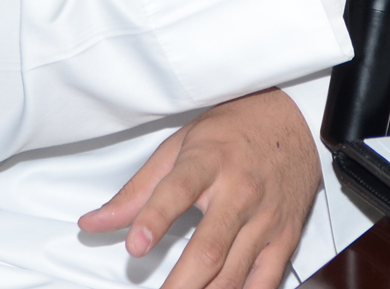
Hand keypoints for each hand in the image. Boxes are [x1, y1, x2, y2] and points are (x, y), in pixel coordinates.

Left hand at [78, 89, 320, 288]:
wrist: (297, 118)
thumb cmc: (234, 130)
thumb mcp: (180, 145)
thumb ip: (137, 191)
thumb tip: (91, 224)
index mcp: (210, 161)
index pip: (180, 191)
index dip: (156, 218)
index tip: (136, 247)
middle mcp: (241, 192)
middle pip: (208, 250)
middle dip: (177, 286)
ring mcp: (267, 217)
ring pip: (233, 273)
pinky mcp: (286, 234)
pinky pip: (266, 280)